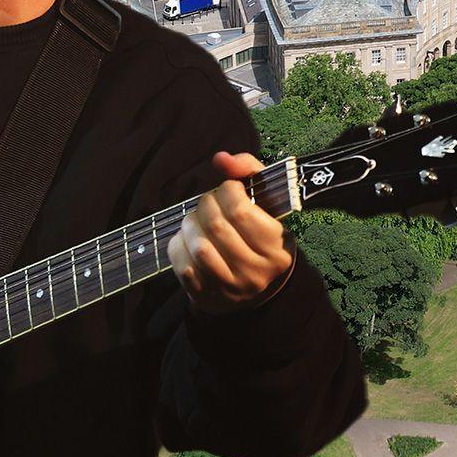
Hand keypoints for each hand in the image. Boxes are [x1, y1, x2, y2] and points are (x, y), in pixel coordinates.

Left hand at [167, 151, 295, 313]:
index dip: (226, 191)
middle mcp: (256, 272)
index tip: (227, 189)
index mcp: (276, 247)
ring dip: (190, 225)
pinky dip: (179, 246)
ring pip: (199, 247)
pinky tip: (188, 239)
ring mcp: (231, 289)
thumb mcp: (265, 201)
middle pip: (217, 226)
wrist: (256, 285)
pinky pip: (182, 266)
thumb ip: (249, 171)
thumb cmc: (258, 234)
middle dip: (205, 205)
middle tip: (207, 202)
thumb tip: (220, 159)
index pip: (241, 211)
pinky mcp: (208, 298)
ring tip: (196, 220)